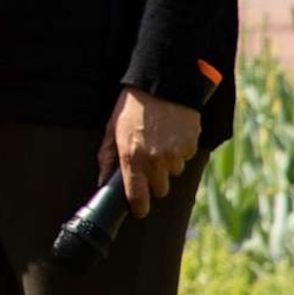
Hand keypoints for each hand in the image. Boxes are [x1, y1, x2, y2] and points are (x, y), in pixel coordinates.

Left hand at [99, 87, 202, 217]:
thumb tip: (102, 180)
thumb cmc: (132, 107)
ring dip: (167, 164)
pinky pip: (185, 158)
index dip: (138, 206)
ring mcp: (175, 154)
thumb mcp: (112, 129)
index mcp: (132, 157)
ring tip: (158, 142)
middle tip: (147, 162)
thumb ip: (108, 157)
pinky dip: (180, 151)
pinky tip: (171, 135)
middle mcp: (155, 160)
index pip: (138, 196)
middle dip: (154, 181)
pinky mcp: (191, 146)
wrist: (161, 85)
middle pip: (160, 189)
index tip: (138, 209)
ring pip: (173, 173)